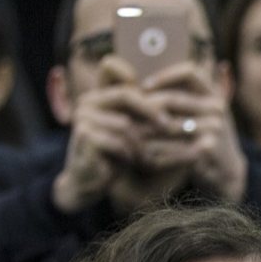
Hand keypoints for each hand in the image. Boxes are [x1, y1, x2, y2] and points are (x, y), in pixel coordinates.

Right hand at [53, 57, 166, 213]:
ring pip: (125, 124)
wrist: (89, 181)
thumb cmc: (115, 155)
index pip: (122, 80)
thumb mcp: (130, 131)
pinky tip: (136, 162)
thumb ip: (142, 113)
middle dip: (151, 110)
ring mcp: (83, 118)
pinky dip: (131, 154)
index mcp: (98, 96)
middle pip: (125, 95)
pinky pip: (118, 142)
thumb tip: (177, 99)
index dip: (143, 88)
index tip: (168, 104)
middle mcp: (87, 102)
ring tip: (152, 154)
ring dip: (142, 141)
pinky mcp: (84, 137)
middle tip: (171, 126)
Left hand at [140, 62, 246, 202]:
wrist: (227, 171)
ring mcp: (213, 129)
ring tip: (126, 132)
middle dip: (146, 106)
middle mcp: (216, 109)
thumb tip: (160, 72)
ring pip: (167, 125)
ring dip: (143, 130)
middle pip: (173, 99)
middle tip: (125, 112)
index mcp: (213, 94)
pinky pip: (171, 147)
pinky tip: (139, 153)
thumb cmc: (207, 137)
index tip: (143, 86)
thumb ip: (189, 92)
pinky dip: (154, 151)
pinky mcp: (206, 149)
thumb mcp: (205, 112)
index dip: (164, 76)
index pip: (189, 72)